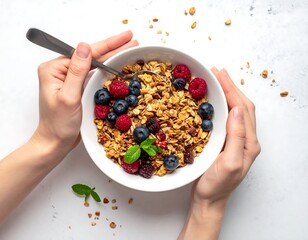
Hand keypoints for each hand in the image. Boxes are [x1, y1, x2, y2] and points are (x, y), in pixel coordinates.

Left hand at [31, 31, 137, 157]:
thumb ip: (77, 71)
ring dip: (112, 56)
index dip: (108, 44)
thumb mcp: (69, 97)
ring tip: (128, 48)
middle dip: (113, 47)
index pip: (86, 53)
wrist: (55, 142)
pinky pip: (93, 74)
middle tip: (131, 39)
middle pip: (91, 56)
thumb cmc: (59, 124)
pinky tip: (117, 64)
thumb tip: (85, 47)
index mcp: (54, 69)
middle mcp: (61, 71)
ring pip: (94, 64)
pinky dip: (107, 69)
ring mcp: (69, 78)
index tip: (125, 37)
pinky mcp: (76, 87)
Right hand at [192, 68, 260, 206]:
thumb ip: (236, 137)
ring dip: (227, 93)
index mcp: (249, 143)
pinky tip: (214, 100)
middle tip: (217, 72)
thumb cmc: (217, 186)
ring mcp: (237, 140)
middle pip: (242, 106)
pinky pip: (227, 118)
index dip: (232, 89)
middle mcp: (246, 139)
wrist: (209, 200)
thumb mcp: (229, 163)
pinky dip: (222, 104)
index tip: (219, 75)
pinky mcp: (227, 142)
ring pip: (236, 110)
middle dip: (231, 86)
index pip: (242, 108)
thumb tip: (236, 109)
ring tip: (216, 80)